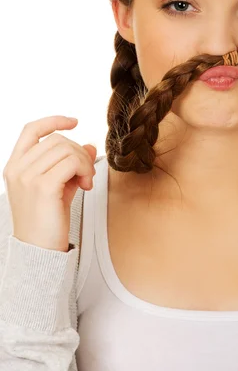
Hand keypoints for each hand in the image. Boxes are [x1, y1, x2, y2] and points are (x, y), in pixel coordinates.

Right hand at [2, 115, 97, 252]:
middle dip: (79, 151)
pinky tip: (85, 185)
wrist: (39, 250)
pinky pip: (72, 162)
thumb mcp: (60, 185)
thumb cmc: (47, 219)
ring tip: (86, 181)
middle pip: (57, 139)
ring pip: (67, 149)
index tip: (75, 122)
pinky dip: (85, 169)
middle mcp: (18, 169)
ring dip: (84, 162)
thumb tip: (90, 145)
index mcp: (15, 166)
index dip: (54, 121)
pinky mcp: (43, 187)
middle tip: (86, 173)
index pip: (31, 130)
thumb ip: (72, 163)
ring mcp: (28, 177)